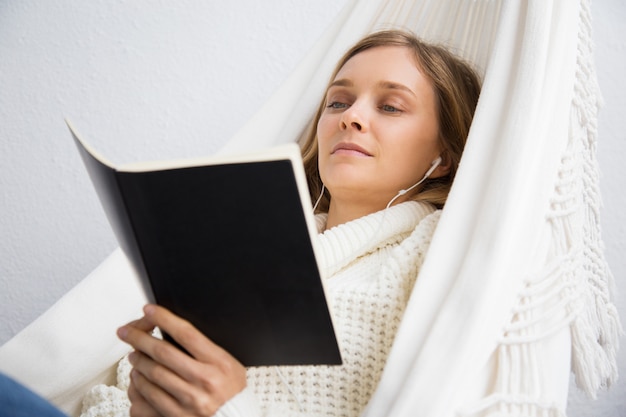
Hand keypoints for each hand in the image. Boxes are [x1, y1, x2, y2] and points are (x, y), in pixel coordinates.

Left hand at [117, 304, 246, 416]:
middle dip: (139, 338)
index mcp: (218, 363)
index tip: (149, 310)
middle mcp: (203, 381)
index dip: (164, 318)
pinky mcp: (176, 416)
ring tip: (134, 354)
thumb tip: (173, 330)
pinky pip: (147, 398)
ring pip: (151, 374)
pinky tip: (137, 378)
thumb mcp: (227, 363)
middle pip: (163, 352)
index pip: (186, 334)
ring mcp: (189, 400)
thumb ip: (205, 348)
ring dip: (137, 361)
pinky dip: (138, 385)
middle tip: (127, 332)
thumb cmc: (230, 390)